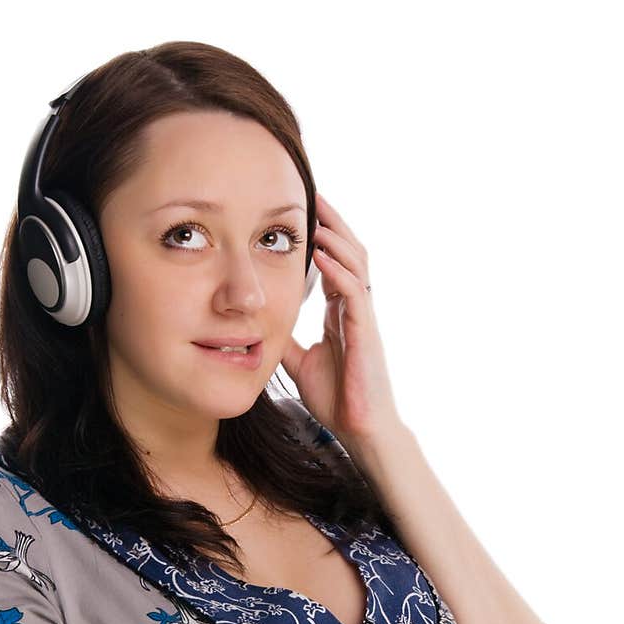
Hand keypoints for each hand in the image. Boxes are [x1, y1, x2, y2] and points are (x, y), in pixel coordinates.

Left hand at [280, 191, 404, 448]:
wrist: (359, 430)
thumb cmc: (337, 399)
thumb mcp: (299, 361)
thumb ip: (284, 337)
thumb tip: (257, 322)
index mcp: (342, 313)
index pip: (334, 262)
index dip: (322, 236)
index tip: (300, 212)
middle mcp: (356, 309)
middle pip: (350, 252)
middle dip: (333, 222)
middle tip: (312, 192)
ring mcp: (364, 319)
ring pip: (357, 264)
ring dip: (336, 236)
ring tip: (316, 213)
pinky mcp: (366, 334)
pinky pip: (353, 293)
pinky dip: (337, 270)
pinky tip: (320, 254)